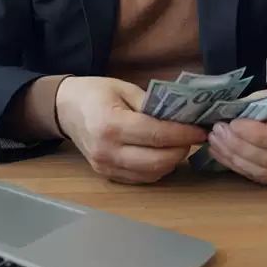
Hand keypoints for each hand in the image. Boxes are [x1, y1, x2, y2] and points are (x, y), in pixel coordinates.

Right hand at [55, 76, 207, 183]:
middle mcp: (107, 150)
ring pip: (152, 174)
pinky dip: (158, 168)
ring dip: (172, 161)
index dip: (183, 134)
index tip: (201, 130)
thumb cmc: (95, 93)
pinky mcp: (107, 175)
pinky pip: (142, 178)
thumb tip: (181, 117)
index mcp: (111, 124)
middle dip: (181, 150)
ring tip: (179, 144)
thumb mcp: (124, 88)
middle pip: (157, 161)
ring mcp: (106, 166)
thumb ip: (152, 104)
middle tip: (192, 137)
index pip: (156, 135)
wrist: (65, 109)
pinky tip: (162, 153)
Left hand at [205, 93, 266, 184]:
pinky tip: (222, 155)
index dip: (255, 133)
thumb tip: (227, 112)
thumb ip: (257, 103)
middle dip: (238, 146)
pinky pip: (259, 178)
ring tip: (215, 143)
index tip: (232, 124)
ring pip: (262, 172)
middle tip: (217, 132)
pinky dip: (237, 167)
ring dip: (234, 158)